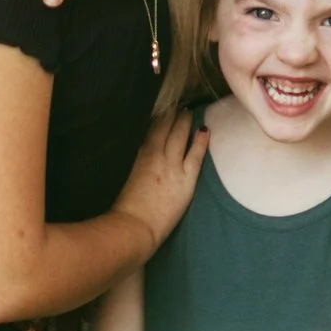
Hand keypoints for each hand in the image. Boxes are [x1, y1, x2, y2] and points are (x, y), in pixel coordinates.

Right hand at [113, 112, 206, 259]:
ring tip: (189, 112)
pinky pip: (196, 154)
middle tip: (179, 103)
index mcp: (139, 153)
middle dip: (173, 113)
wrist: (134, 226)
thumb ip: (135, 160)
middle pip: (166, 127)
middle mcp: (156, 154)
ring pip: (180, 135)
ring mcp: (172, 165)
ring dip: (185, 121)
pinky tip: (205, 130)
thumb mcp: (125, 175)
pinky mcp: (186, 178)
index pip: (152, 127)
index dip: (159, 116)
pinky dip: (201, 141)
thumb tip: (141, 150)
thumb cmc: (124, 206)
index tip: (163, 107)